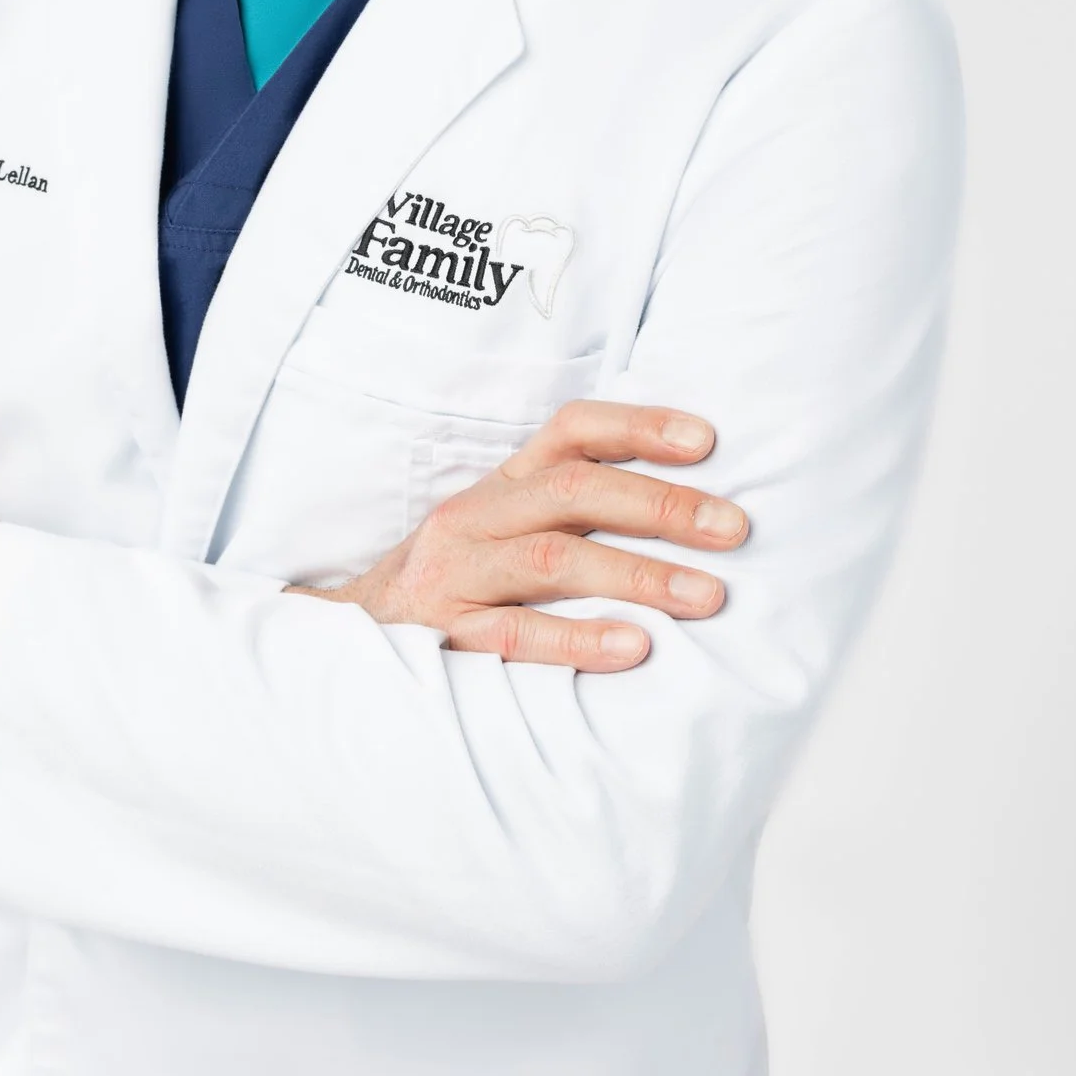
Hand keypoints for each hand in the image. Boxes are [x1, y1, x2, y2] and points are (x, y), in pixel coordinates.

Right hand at [296, 401, 745, 669]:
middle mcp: (474, 518)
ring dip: (638, 574)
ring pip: (552, 558)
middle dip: (661, 506)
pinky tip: (634, 648)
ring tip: (706, 596)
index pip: (571, 432)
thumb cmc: (450, 588)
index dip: (638, 427)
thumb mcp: (498, 533)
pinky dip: (578, 639)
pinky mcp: (439, 635)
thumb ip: (568, 517)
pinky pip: (514, 634)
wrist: (340, 646)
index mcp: (499, 486)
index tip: (708, 441)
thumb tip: (688, 513)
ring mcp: (453, 575)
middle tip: (735, 529)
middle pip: (573, 491)